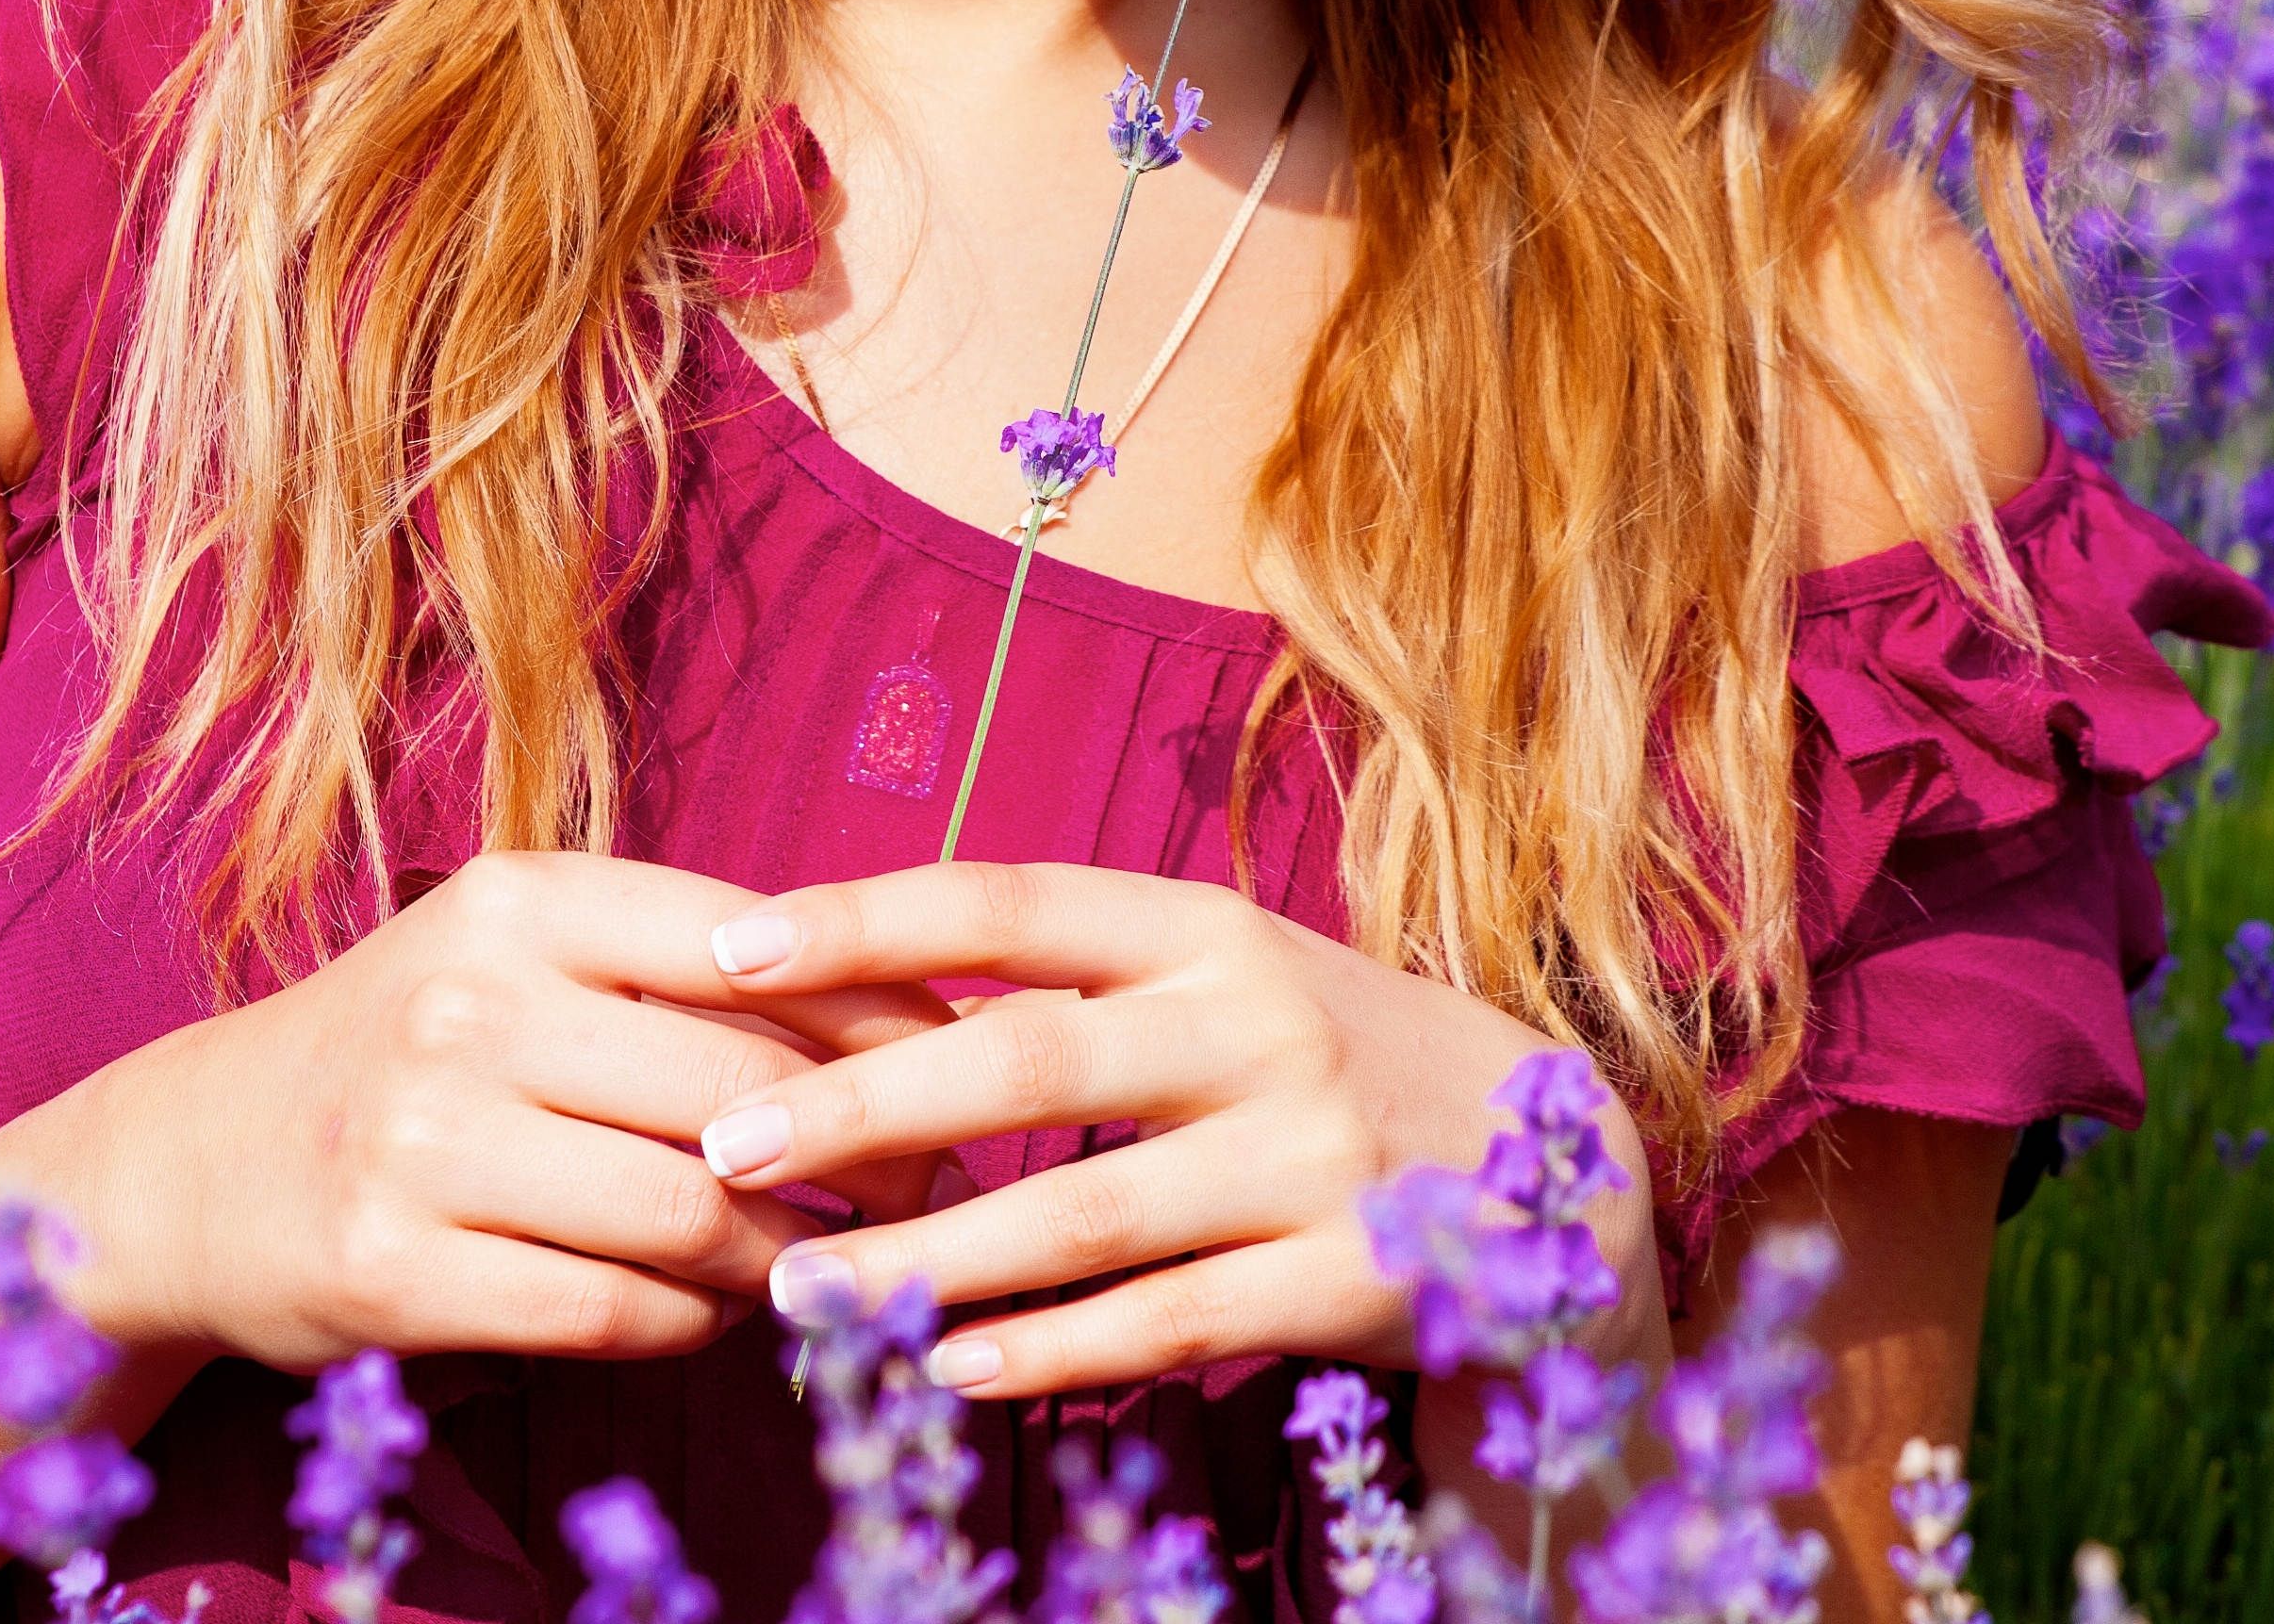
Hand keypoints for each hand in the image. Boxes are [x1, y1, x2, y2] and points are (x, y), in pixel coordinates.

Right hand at [27, 849, 950, 1372]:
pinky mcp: (395, 1272)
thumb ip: (682, 970)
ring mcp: (422, 1142)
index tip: (962, 1067)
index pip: (758, 946)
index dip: (887, 1016)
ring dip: (786, 1255)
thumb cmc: (411, 1052)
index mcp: (517, 900)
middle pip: (750, 1093)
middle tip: (930, 1194)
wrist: (194, 1167)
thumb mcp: (520, 958)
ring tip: (819, 1261)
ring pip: (696, 1213)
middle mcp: (468, 1003)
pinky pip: (616, 1312)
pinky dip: (694, 1323)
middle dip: (872, 1155)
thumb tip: (914, 1008)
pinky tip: (711, 1310)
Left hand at [683, 860, 1662, 1398]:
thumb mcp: (1215, 974)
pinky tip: (947, 1370)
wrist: (1549, 1154)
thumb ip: (1067, 977)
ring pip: (1081, 1219)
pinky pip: (1166, 1324)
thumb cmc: (1312, 1052)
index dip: (863, 922)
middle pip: (1026, 1063)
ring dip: (926, 1264)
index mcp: (1203, 927)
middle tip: (724, 1145)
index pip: (1007, 902)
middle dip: (861, 1108)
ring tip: (799, 1295)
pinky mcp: (1344, 1279)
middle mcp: (1253, 1025)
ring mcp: (1305, 1157)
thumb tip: (842, 982)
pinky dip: (1048, 1354)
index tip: (725, 950)